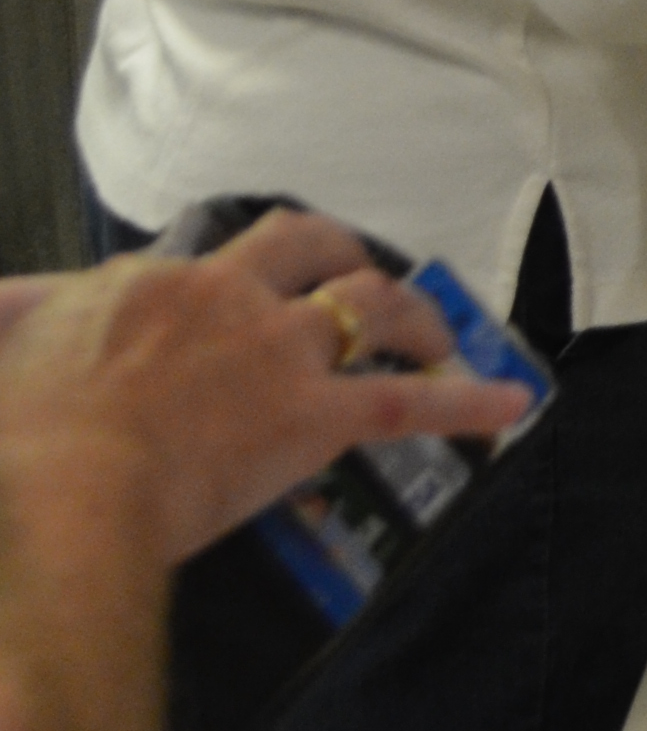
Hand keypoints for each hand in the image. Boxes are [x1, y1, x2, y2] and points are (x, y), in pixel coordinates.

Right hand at [0, 213, 514, 566]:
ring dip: (413, 313)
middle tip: (351, 268)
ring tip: (439, 332)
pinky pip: (406, 404)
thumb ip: (14, 314)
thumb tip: (11, 302)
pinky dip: (465, 401)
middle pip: (300, 242)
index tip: (214, 318)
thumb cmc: (24, 434)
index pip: (193, 267)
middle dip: (335, 248)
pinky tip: (512, 403)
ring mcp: (276, 350)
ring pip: (368, 302)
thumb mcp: (3, 347)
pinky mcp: (314, 416)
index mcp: (146, 285)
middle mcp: (224, 297)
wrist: (69, 488)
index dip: (212, 290)